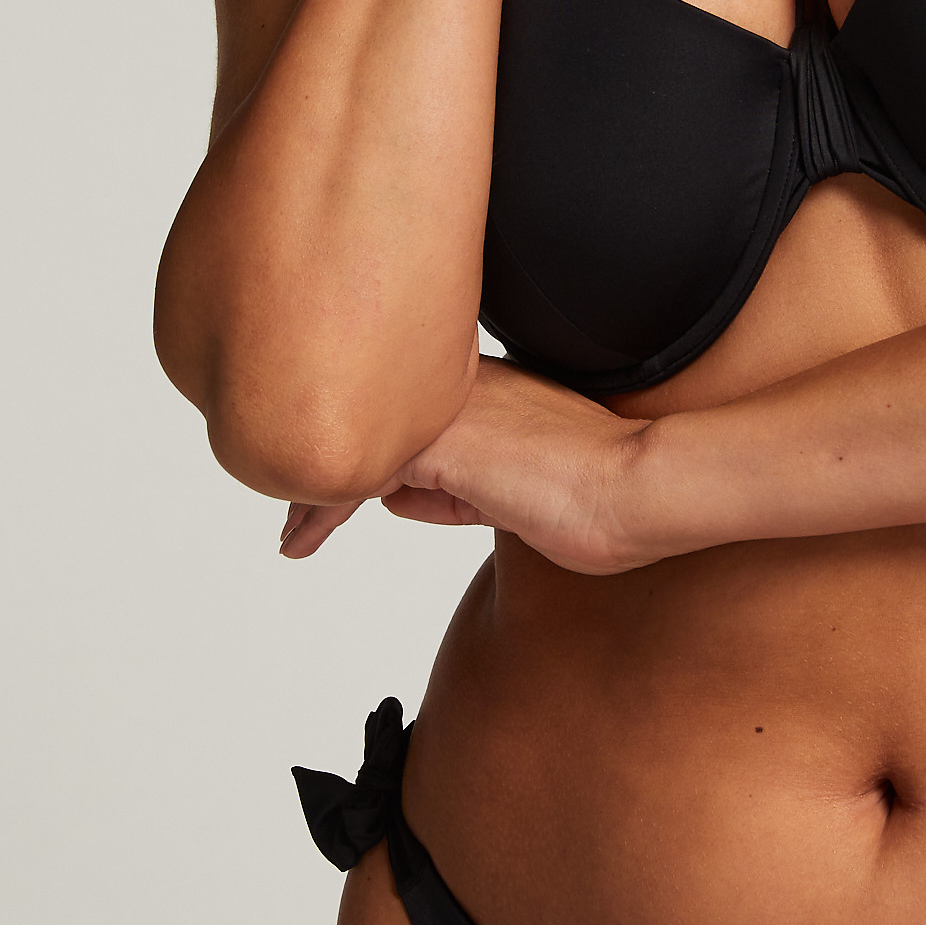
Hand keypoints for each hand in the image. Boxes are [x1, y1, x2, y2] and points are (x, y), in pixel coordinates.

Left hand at [278, 358, 666, 575]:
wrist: (633, 485)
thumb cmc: (596, 492)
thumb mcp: (507, 491)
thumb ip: (455, 487)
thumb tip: (401, 497)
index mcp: (478, 388)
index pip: (402, 417)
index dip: (361, 455)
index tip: (328, 494)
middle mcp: (453, 384)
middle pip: (367, 429)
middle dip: (326, 474)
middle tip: (293, 527)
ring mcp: (441, 404)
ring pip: (357, 446)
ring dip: (317, 496)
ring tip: (292, 540)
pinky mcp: (434, 438)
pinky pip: (359, 475)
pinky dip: (325, 509)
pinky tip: (304, 536)